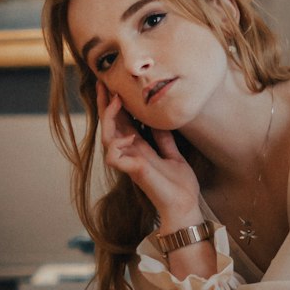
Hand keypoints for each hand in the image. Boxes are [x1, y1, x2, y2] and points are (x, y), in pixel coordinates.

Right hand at [97, 83, 200, 221]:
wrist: (186, 206)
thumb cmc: (180, 185)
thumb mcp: (174, 155)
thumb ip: (164, 139)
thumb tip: (160, 120)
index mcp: (140, 148)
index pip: (122, 122)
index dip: (116, 104)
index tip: (114, 84)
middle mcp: (130, 153)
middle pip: (110, 125)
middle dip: (105, 104)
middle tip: (104, 82)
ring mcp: (129, 162)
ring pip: (106, 137)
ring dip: (109, 117)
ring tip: (116, 100)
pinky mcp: (132, 172)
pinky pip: (113, 156)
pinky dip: (116, 144)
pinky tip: (128, 136)